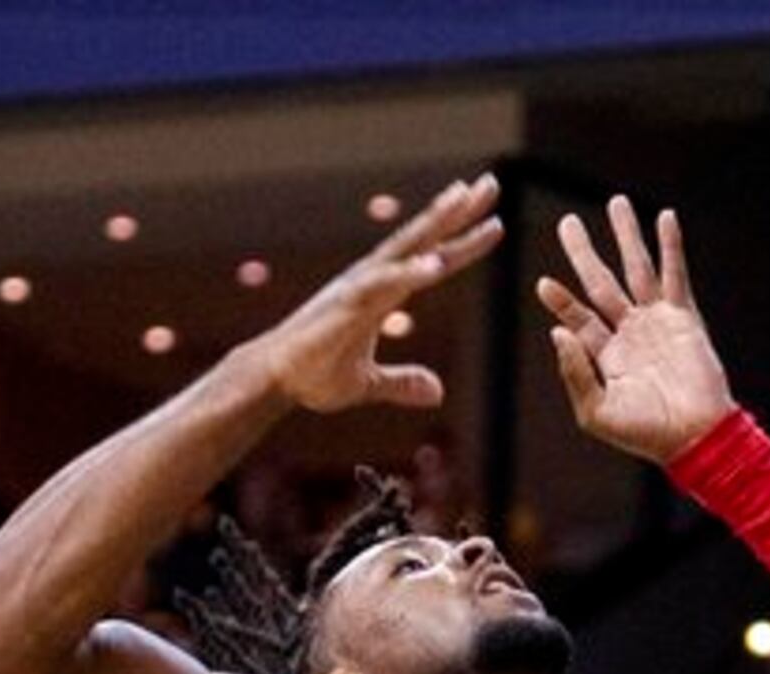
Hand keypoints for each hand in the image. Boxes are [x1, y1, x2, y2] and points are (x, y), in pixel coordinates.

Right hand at [245, 175, 503, 416]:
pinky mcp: (345, 305)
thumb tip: (436, 393)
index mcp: (383, 294)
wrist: (274, 379)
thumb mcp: (369, 383)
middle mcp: (373, 280)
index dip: (463, 243)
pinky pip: (382, 286)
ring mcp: (358, 288)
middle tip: (490, 184)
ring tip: (462, 199)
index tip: (495, 222)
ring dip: (434, 224)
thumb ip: (402, 383)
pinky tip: (435, 264)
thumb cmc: (314, 374)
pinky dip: (408, 274)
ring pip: (403, 248)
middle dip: (457, 212)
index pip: (432, 261)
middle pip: (423, 239)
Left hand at [535, 196, 736, 463]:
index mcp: (606, 355)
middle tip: (567, 223)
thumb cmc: (646, 434)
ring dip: (627, 236)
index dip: (561, 300)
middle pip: (601, 282)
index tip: (544, 283)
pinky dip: (671, 247)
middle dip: (584, 253)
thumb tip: (557, 331)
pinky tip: (665, 218)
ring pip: (637, 268)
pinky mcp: (684, 318)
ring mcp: (657, 322)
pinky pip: (675, 275)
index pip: (578, 317)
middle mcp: (629, 333)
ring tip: (617, 202)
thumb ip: (575, 373)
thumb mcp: (597, 413)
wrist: (695, 437)